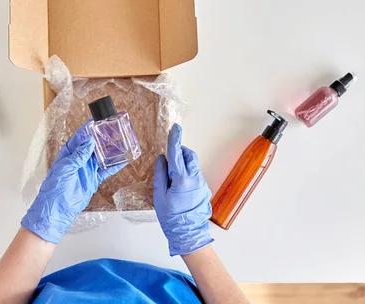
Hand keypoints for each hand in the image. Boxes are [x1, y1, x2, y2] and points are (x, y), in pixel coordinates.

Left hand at [21, 122, 124, 243]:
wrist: (57, 209)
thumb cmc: (54, 188)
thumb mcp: (66, 167)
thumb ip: (79, 155)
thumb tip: (89, 141)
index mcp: (69, 154)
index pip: (80, 138)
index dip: (89, 129)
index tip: (98, 121)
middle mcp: (78, 160)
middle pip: (93, 145)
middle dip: (103, 138)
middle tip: (114, 130)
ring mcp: (86, 170)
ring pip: (101, 156)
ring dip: (111, 150)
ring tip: (122, 142)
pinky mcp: (93, 180)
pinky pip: (106, 170)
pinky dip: (114, 165)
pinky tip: (123, 160)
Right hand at [154, 124, 212, 255]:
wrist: (188, 234)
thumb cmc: (171, 218)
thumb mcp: (159, 196)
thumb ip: (160, 175)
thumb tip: (162, 159)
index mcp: (182, 179)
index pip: (177, 154)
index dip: (175, 139)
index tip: (175, 128)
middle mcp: (195, 179)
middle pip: (189, 156)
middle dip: (180, 151)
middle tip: (169, 158)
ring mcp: (202, 184)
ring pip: (193, 165)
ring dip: (183, 163)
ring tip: (172, 176)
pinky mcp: (204, 190)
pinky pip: (195, 175)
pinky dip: (187, 173)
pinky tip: (179, 186)